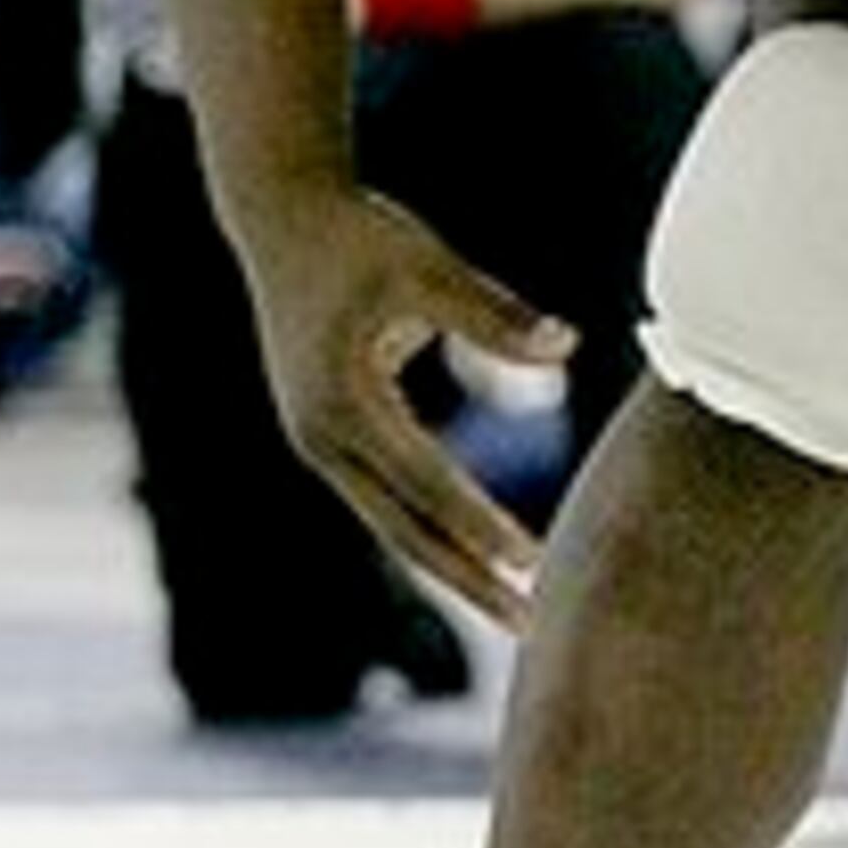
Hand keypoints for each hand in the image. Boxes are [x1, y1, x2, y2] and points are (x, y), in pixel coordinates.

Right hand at [242, 181, 573, 622]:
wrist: (282, 217)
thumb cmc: (361, 236)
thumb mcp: (427, 264)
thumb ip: (493, 313)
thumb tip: (565, 346)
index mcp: (343, 405)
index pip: (427, 484)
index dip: (483, 525)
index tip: (536, 565)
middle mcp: (321, 439)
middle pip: (405, 532)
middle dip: (471, 582)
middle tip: (537, 630)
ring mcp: (318, 443)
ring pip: (394, 526)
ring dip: (454, 568)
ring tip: (518, 610)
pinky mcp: (327, 436)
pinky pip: (386, 501)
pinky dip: (432, 533)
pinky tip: (477, 560)